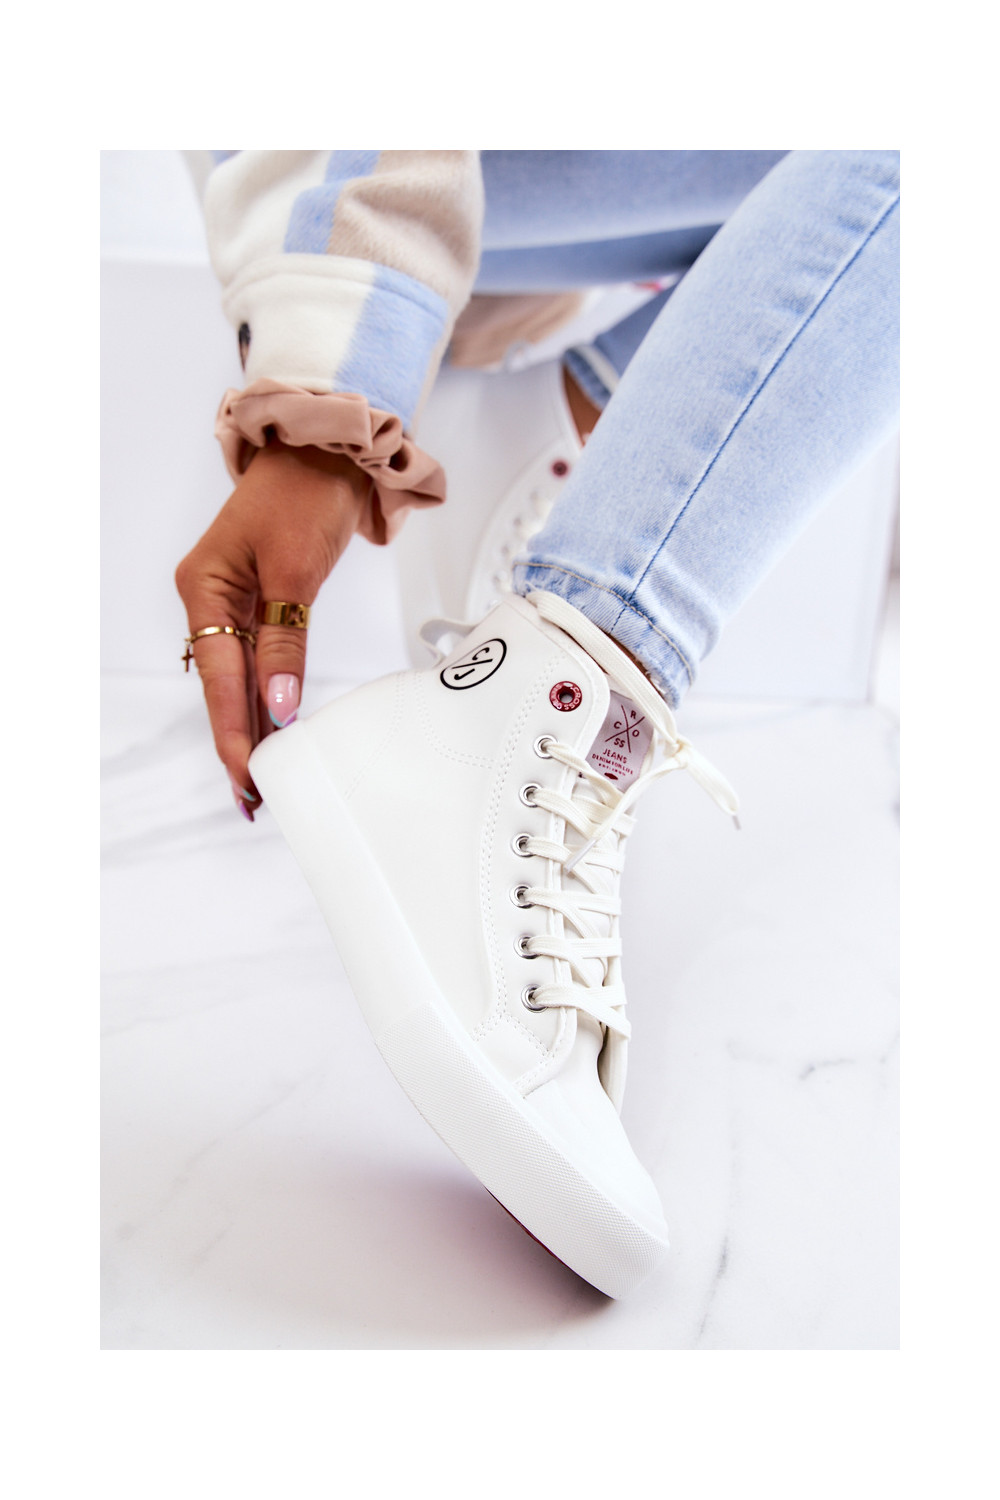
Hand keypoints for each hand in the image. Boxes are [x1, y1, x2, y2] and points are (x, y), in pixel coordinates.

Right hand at [175, 438, 369, 819]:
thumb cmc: (305, 492)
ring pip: (242, 677)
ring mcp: (236, 600)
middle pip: (224, 685)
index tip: (247, 777)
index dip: (234, 732)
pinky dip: (267, 694)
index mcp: (204, 588)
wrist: (327, 450)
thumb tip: (278, 703)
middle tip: (253, 798)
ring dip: (253, 724)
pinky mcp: (263, 599)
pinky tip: (274, 729)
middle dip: (239, 740)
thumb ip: (284, 640)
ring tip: (262, 778)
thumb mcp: (293, 569)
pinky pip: (260, 659)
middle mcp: (212, 598)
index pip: (220, 678)